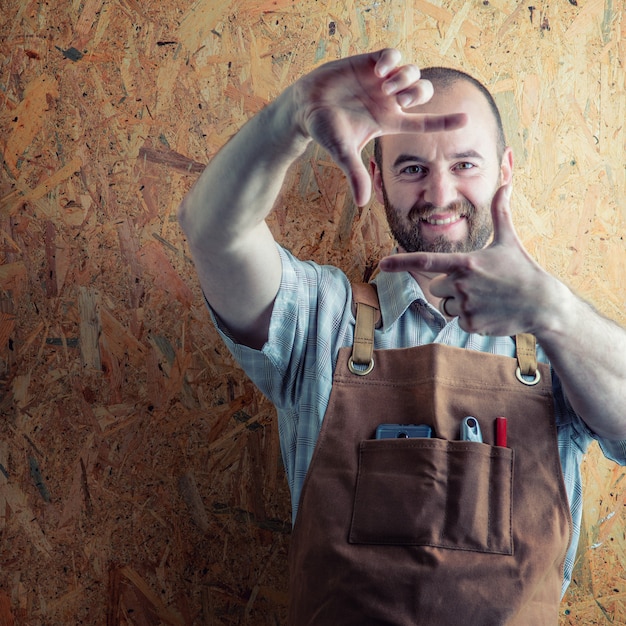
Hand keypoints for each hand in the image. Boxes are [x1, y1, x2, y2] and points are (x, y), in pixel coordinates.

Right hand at [291, 49, 466, 206]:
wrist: (304, 107)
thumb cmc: (324, 130)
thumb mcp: (343, 152)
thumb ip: (355, 174)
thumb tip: (362, 204)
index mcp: (388, 121)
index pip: (424, 122)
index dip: (445, 122)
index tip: (466, 119)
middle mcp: (389, 101)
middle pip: (423, 92)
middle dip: (418, 93)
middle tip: (399, 98)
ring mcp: (381, 82)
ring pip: (412, 72)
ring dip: (404, 78)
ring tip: (383, 85)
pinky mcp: (370, 63)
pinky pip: (394, 55)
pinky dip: (392, 60)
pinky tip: (379, 70)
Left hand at [379, 184, 559, 336]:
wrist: (542, 304)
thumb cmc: (523, 270)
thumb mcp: (509, 240)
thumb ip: (501, 213)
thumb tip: (506, 184)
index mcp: (464, 262)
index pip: (425, 262)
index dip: (401, 263)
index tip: (382, 265)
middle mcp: (460, 284)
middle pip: (437, 287)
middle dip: (451, 287)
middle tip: (478, 286)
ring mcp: (466, 306)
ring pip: (447, 306)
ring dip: (460, 304)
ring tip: (486, 299)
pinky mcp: (471, 324)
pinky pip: (459, 321)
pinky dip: (471, 319)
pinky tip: (490, 313)